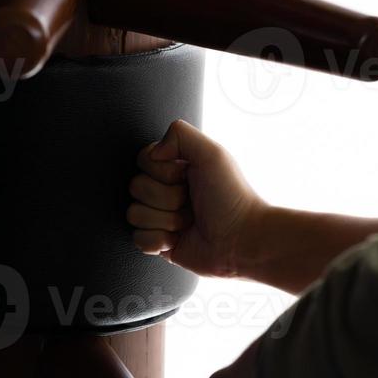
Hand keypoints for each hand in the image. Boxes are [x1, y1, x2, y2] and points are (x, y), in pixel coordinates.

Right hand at [127, 119, 263, 277]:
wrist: (242, 240)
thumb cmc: (232, 197)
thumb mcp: (212, 154)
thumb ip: (180, 134)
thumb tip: (153, 152)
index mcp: (175, 166)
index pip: (143, 160)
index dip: (162, 171)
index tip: (186, 176)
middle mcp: (165, 189)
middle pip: (136, 187)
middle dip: (167, 198)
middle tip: (191, 202)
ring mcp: (160, 216)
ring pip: (134, 214)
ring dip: (166, 220)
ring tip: (189, 221)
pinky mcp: (158, 242)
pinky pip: (138, 239)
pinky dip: (159, 240)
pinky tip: (178, 239)